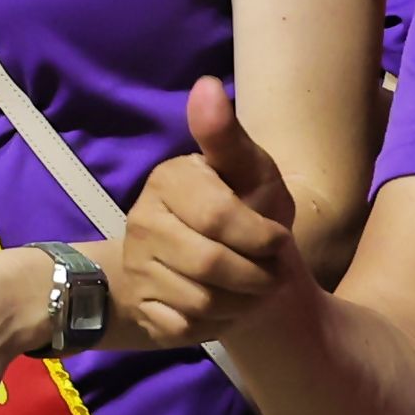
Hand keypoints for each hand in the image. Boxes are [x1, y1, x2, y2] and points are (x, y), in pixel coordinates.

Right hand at [117, 78, 311, 347]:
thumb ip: (228, 136)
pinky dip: (215, 325)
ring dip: (239, 304)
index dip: (260, 237)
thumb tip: (207, 85)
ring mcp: (137, 266)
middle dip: (254, 277)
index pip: (218, 217)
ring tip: (248, 290)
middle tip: (267, 274)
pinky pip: (184, 329)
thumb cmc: (242, 209)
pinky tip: (222, 308)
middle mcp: (142, 220)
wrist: (219, 265)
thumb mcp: (248, 172)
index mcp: (168, 179)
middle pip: (210, 265)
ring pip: (199, 302)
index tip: (277, 241)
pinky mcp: (142, 307)